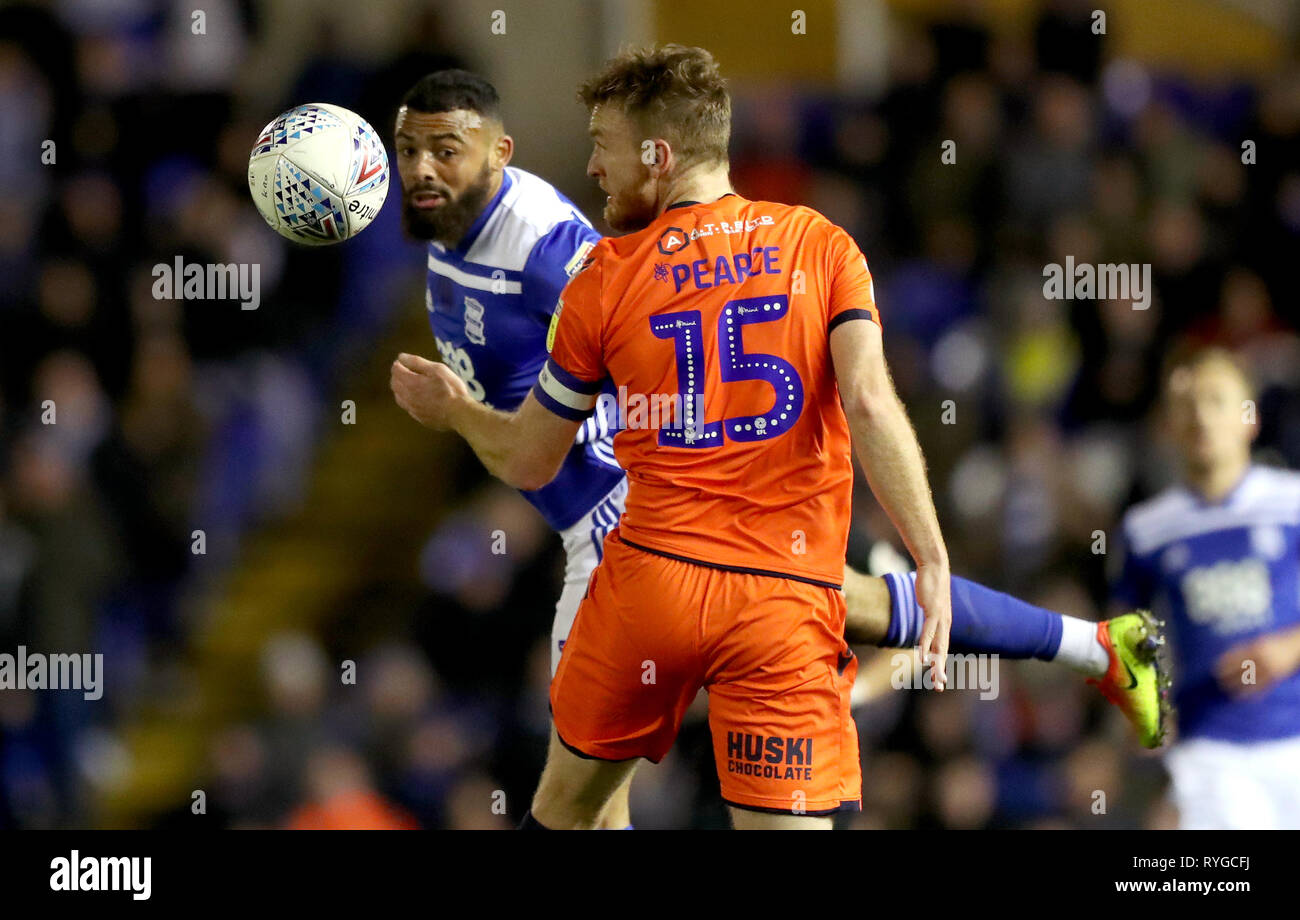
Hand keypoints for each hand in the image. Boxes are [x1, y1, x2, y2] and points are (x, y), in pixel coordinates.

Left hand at [390, 352, 470, 429]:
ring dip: (400, 389)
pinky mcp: (419, 418)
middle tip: (405, 371)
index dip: (398, 364)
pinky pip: (407, 407)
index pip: (396, 371)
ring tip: (409, 384)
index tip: (403, 362)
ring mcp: (412, 409)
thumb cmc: (451, 388)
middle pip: (394, 384)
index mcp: (411, 383)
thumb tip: (400, 357)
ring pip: (399, 397)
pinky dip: (407, 400)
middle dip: (397, 376)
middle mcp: (407, 397)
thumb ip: (417, 362)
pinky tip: (417, 398)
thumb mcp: (437, 369)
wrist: (459, 413)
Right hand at [914, 562, 951, 690]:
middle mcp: (944, 623)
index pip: (942, 648)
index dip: (940, 664)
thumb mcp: (929, 602)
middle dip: (940, 670)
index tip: (938, 680)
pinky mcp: (932, 610)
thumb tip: (924, 618)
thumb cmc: (930, 584)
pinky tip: (923, 656)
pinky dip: (925, 645)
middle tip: (940, 687)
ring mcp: (940, 618)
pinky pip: (928, 631)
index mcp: (944, 623)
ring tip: (935, 677)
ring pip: (938, 645)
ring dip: (936, 663)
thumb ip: (928, 613)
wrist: (935, 567)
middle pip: (942, 651)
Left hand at [1215, 627, 1299, 696]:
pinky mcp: (1276, 678)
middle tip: (1218, 682)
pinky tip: (1244, 697)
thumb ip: (1246, 649)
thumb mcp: (1259, 642)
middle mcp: (1261, 658)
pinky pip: (1262, 687)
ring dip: (1238, 687)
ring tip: (1228, 692)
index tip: (1215, 669)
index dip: (1224, 663)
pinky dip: (1252, 693)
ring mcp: (1269, 669)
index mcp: (1255, 648)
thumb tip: (1228, 658)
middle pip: (1241, 669)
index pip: (1236, 656)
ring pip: (1250, 680)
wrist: (1295, 647)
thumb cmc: (1274, 643)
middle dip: (1229, 676)